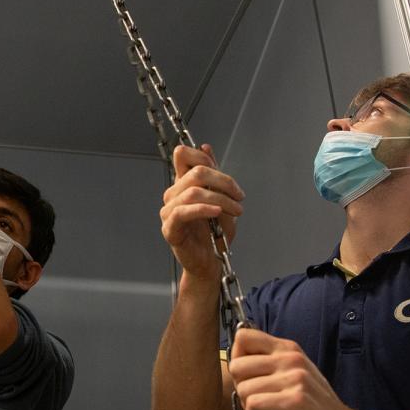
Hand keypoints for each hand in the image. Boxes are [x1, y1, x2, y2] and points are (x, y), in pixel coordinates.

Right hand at [159, 144, 243, 279]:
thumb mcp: (222, 199)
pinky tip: (218, 212)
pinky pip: (183, 211)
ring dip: (221, 198)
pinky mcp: (170, 228)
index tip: (226, 176)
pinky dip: (204, 209)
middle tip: (240, 197)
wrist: (211, 263)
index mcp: (183, 184)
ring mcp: (169, 211)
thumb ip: (213, 174)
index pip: (183, 155)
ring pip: (193, 191)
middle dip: (224, 181)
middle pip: (195, 171)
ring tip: (237, 210)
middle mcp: (173, 195)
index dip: (203, 156)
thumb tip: (206, 146)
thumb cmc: (215, 234)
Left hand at [228, 328, 361, 409]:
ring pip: (243, 388)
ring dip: (248, 407)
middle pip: (237, 365)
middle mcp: (291, 359)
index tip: (248, 377)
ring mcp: (295, 379)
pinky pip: (254, 405)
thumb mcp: (295, 373)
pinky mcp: (295, 401)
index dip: (237, 358)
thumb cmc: (315, 405)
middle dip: (240, 387)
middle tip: (256, 400)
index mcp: (289, 349)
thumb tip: (237, 358)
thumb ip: (270, 362)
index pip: (243, 336)